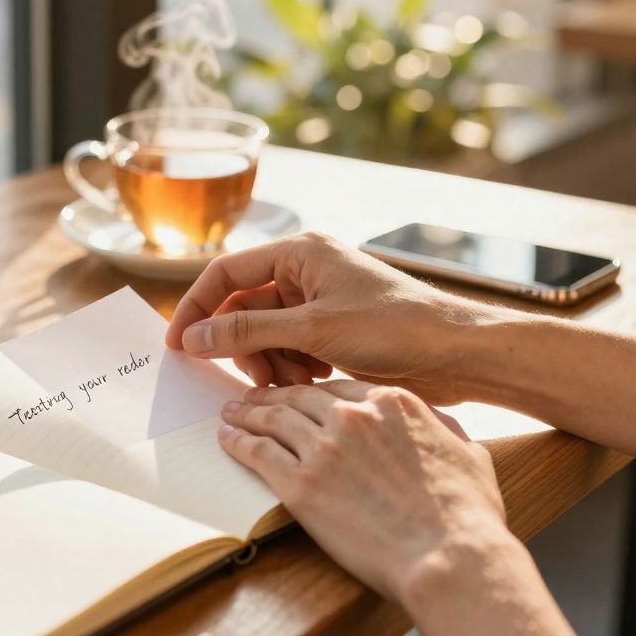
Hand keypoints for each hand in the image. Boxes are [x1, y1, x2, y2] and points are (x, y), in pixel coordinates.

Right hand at [165, 232, 502, 404]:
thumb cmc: (393, 328)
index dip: (197, 308)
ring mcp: (321, 302)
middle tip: (254, 379)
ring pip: (267, 334)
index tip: (178, 345)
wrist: (457, 353)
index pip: (227, 273)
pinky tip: (313, 382)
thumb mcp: (312, 330)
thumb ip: (247, 333)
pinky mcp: (335, 331)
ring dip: (270, 362)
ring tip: (294, 383)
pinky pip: (292, 348)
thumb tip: (193, 337)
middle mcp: (308, 271)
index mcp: (301, 252)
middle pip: (245, 308)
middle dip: (244, 346)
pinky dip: (292, 368)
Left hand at [219, 380, 588, 635]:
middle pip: (298, 397)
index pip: (338, 388)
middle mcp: (353, 416)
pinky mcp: (301, 485)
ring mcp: (324, 448)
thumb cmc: (468, 513)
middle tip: (251, 397)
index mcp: (392, 403)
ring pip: (272, 419)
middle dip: (271, 395)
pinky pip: (258, 453)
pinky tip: (227, 439)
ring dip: (246, 413)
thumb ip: (443, 429)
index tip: (297, 392)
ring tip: (230, 413)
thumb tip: (437, 423)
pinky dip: (238, 442)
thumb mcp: (467, 452)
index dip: (310, 390)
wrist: (450, 556)